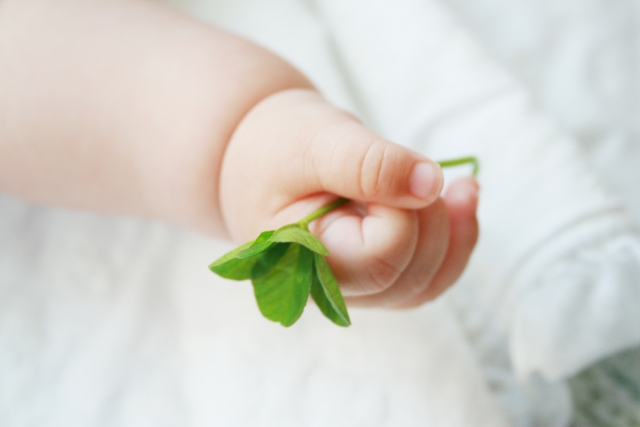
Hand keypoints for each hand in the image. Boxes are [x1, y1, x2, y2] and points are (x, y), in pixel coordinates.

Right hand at [219, 89, 478, 307]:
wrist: (259, 152)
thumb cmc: (275, 145)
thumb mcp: (318, 141)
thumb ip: (369, 164)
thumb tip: (431, 184)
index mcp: (303, 262)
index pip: (382, 258)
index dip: (401, 212)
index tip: (385, 167)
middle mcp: (329, 286)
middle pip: (411, 276)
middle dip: (430, 218)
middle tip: (406, 167)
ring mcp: (354, 286)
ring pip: (426, 282)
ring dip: (454, 232)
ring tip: (459, 185)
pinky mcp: (373, 274)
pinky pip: (428, 276)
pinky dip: (456, 240)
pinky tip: (460, 200)